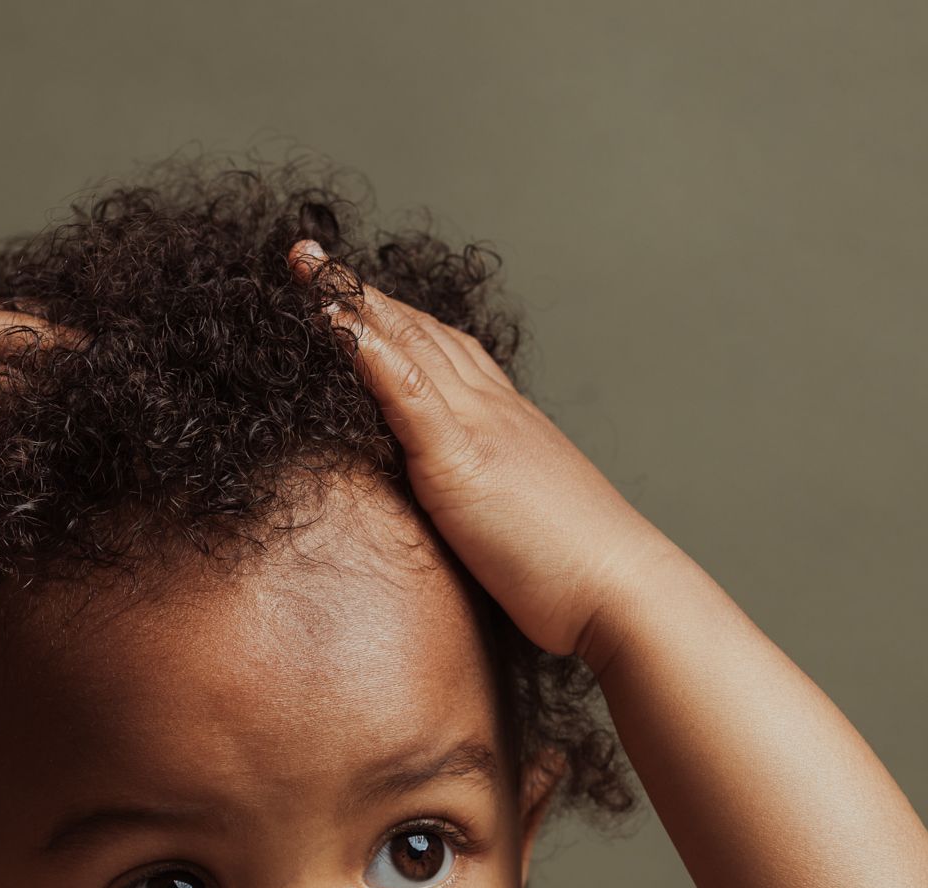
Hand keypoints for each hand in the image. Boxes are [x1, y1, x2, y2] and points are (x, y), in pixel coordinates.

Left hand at [287, 240, 677, 663]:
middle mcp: (493, 411)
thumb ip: (489, 506)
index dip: (398, 322)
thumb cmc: (575, 574)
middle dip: (362, 293)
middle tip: (311, 257)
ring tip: (308, 267)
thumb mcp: (522, 525)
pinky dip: (369, 352)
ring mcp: (478, 428)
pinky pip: (408, 392)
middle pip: (420, 333)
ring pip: (410, 345)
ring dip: (354, 302)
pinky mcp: (461, 461)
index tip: (356, 296)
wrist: (620, 589)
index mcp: (507, 426)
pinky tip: (332, 322)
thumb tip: (467, 521)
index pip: (445, 355)